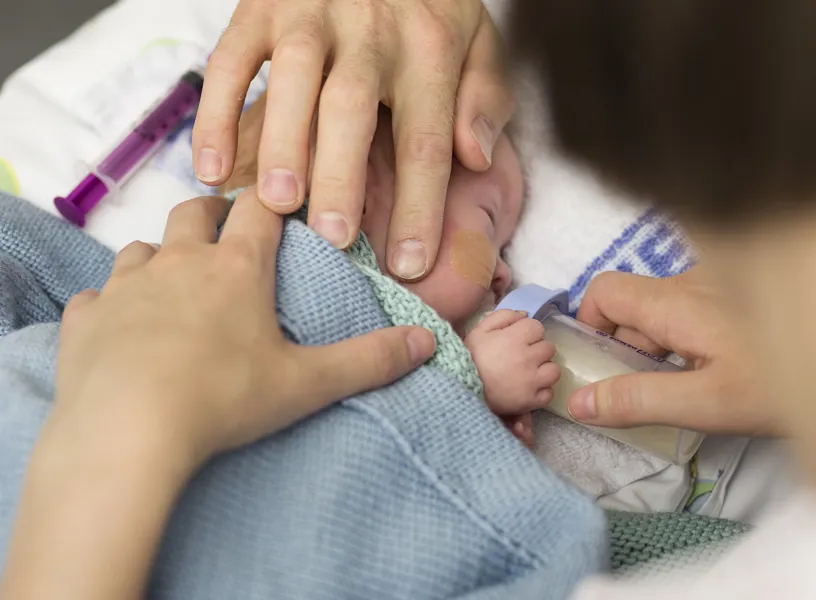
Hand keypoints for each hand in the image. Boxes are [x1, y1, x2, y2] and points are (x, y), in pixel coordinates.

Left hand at [1, 189, 435, 599]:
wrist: (124, 432)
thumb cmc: (224, 400)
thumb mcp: (307, 384)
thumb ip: (370, 360)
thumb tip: (428, 341)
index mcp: (236, 269)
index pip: (259, 208)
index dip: (273, 198)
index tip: (281, 202)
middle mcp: (178, 262)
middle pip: (195, 212)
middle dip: (213, 214)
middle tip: (228, 232)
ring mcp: (126, 286)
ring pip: (141, 248)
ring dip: (161, 256)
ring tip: (176, 283)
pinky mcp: (85, 318)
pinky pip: (98, 297)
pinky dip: (112, 303)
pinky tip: (121, 327)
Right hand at [193, 0, 513, 281]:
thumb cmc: (428, 7)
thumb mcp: (478, 42)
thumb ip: (485, 97)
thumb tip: (476, 158)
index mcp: (430, 47)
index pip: (426, 138)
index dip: (420, 204)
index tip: (410, 264)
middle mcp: (371, 29)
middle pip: (353, 108)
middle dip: (342, 175)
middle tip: (332, 236)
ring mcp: (311, 14)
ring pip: (294, 80)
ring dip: (282, 143)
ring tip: (275, 204)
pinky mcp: (262, 6)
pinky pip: (231, 60)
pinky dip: (216, 114)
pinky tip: (211, 168)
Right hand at [466, 310, 559, 415]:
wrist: (461, 388)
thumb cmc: (469, 357)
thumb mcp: (479, 330)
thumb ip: (503, 317)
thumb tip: (524, 314)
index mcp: (516, 338)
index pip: (538, 327)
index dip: (528, 332)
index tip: (518, 339)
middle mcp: (528, 358)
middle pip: (549, 348)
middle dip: (537, 350)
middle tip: (522, 357)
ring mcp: (532, 381)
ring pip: (554, 370)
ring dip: (544, 370)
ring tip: (530, 373)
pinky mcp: (531, 401)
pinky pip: (549, 393)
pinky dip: (541, 391)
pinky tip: (529, 389)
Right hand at [566, 269, 774, 435]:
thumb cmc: (784, 384)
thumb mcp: (707, 403)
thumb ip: (638, 400)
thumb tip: (579, 403)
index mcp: (676, 302)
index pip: (603, 292)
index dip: (589, 325)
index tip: (599, 368)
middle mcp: (693, 281)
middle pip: (634, 306)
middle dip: (626, 348)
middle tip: (646, 394)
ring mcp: (721, 284)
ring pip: (666, 310)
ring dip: (660, 347)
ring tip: (689, 388)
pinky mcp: (742, 294)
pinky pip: (695, 309)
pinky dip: (689, 338)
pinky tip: (718, 369)